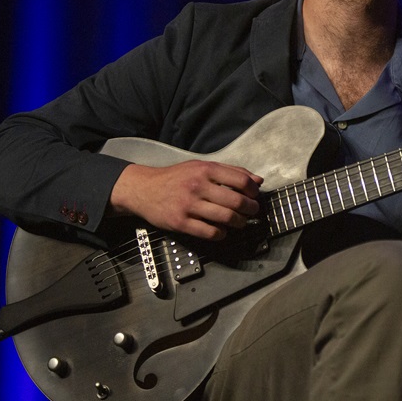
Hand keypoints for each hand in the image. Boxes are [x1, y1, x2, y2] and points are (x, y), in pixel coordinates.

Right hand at [109, 160, 262, 239]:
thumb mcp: (201, 167)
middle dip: (251, 209)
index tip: (255, 196)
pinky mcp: (180, 222)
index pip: (241, 180)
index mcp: (205, 169)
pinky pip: (210, 232)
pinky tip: (222, 230)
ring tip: (240, 222)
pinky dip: (221, 234)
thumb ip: (231, 171)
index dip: (254, 191)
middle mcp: (198, 186)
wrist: (144, 189)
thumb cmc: (176, 178)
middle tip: (253, 212)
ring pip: (226, 218)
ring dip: (239, 223)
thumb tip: (257, 181)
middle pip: (236, 201)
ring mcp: (189, 205)